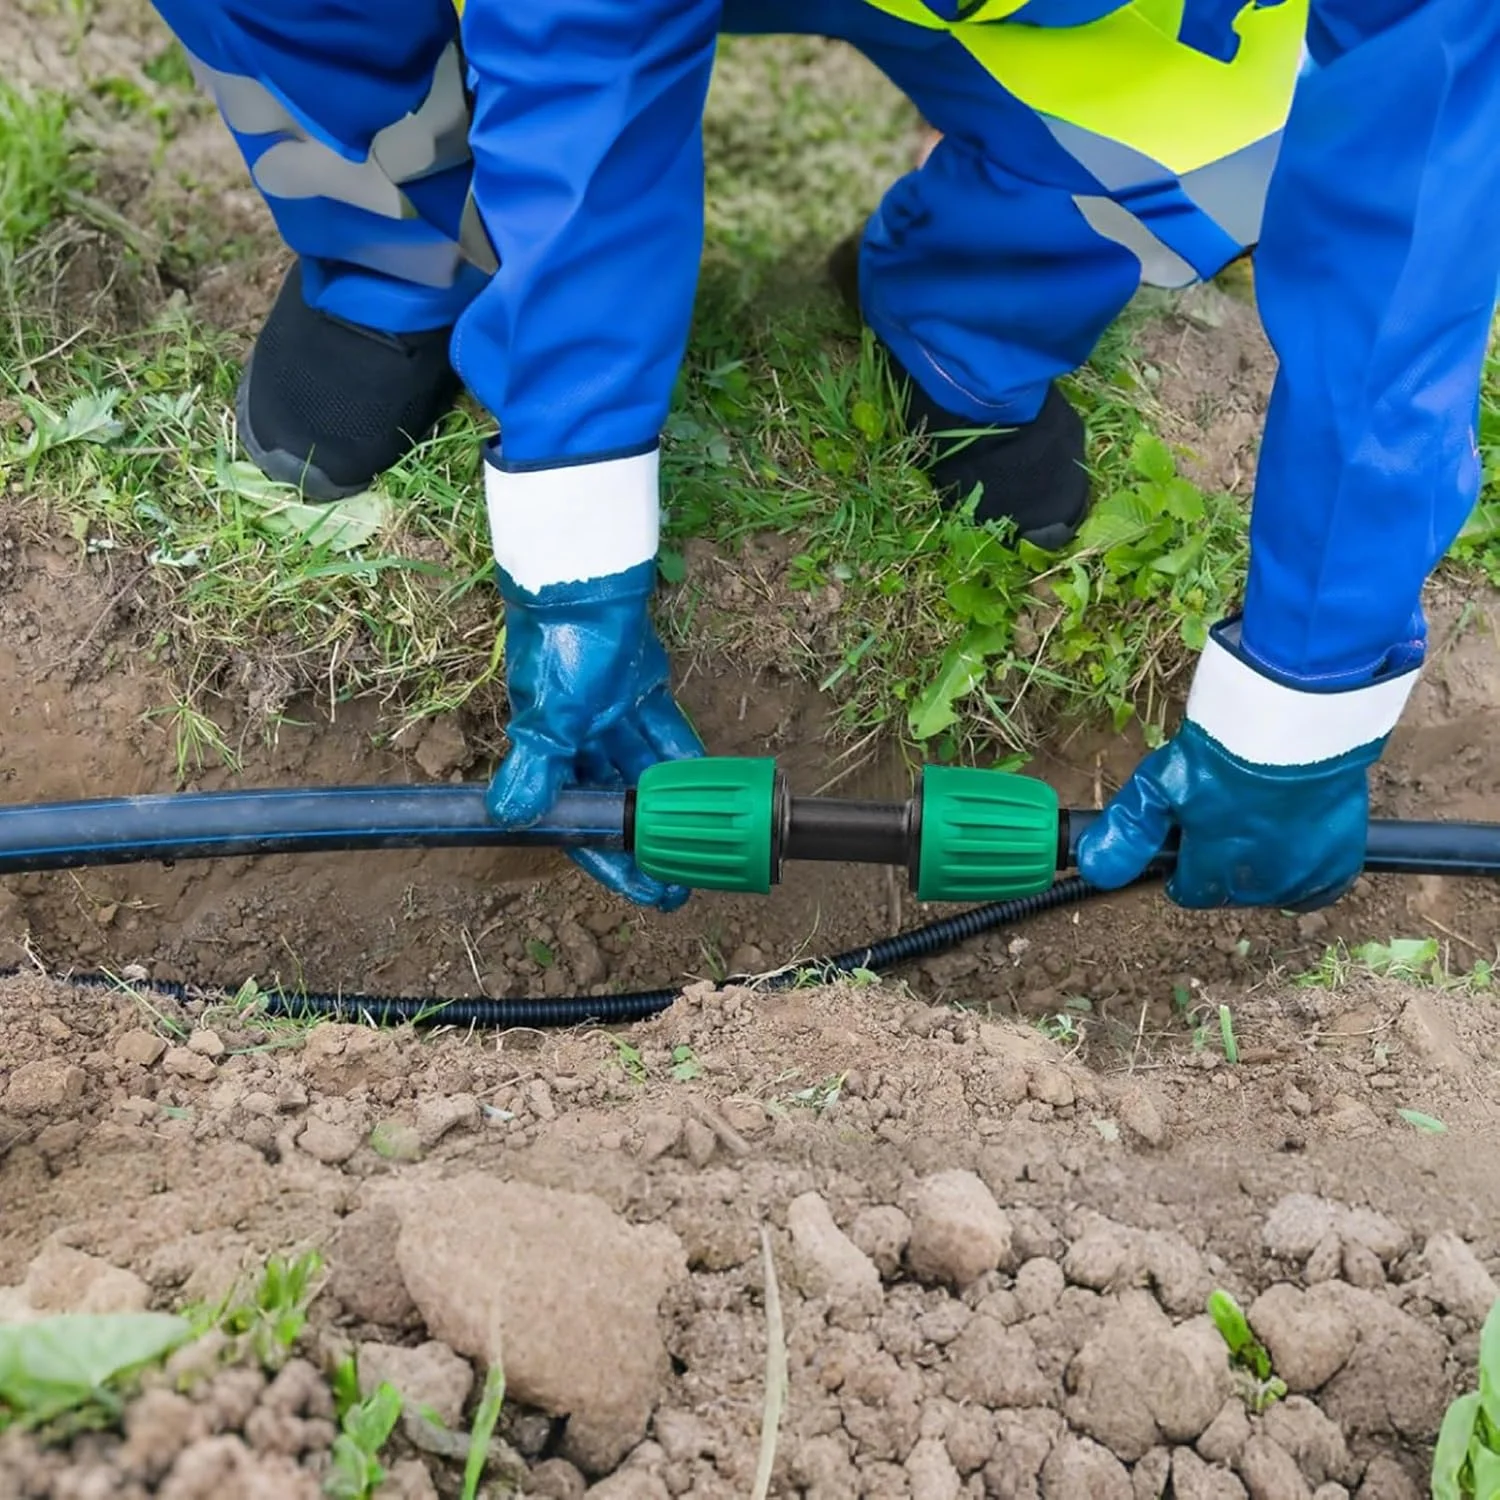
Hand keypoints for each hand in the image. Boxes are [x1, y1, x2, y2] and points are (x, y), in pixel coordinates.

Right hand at [487, 559, 703, 909]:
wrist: (587, 583)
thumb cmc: (559, 651)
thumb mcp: (548, 718)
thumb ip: (536, 770)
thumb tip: (508, 818)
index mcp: (549, 752)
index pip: (581, 822)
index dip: (612, 861)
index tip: (645, 892)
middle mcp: (579, 740)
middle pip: (617, 805)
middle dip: (647, 846)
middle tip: (680, 884)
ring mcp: (611, 717)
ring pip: (644, 774)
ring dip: (669, 810)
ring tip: (703, 846)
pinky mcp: (640, 692)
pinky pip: (666, 737)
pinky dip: (684, 762)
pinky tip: (710, 791)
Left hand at [1076, 621, 1419, 910]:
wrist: (1296, 719)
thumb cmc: (1224, 748)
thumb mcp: (1161, 784)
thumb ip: (1128, 831)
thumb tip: (1094, 869)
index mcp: (1215, 866)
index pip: (1192, 893)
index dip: (1184, 872)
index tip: (1186, 850)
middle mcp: (1261, 880)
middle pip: (1234, 892)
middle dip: (1221, 868)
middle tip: (1222, 828)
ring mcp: (1306, 870)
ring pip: (1277, 892)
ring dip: (1264, 872)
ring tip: (1258, 831)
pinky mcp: (1342, 854)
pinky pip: (1325, 887)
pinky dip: (1310, 877)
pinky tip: (1298, 853)